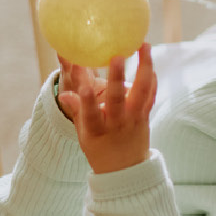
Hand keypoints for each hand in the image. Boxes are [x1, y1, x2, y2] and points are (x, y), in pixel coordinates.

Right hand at [56, 44, 156, 173]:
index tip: (82, 84)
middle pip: (117, 100)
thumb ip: (77, 111)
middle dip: (117, 77)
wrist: (126, 171)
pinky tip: (150, 60)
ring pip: (141, 93)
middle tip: (117, 56)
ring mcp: (134, 120)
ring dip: (144, 68)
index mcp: (97, 131)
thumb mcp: (83, 135)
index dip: (86, 99)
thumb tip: (64, 93)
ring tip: (144, 45)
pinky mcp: (145, 116)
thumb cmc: (100, 149)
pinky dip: (151, 78)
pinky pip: (151, 95)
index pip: (89, 114)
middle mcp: (117, 124)